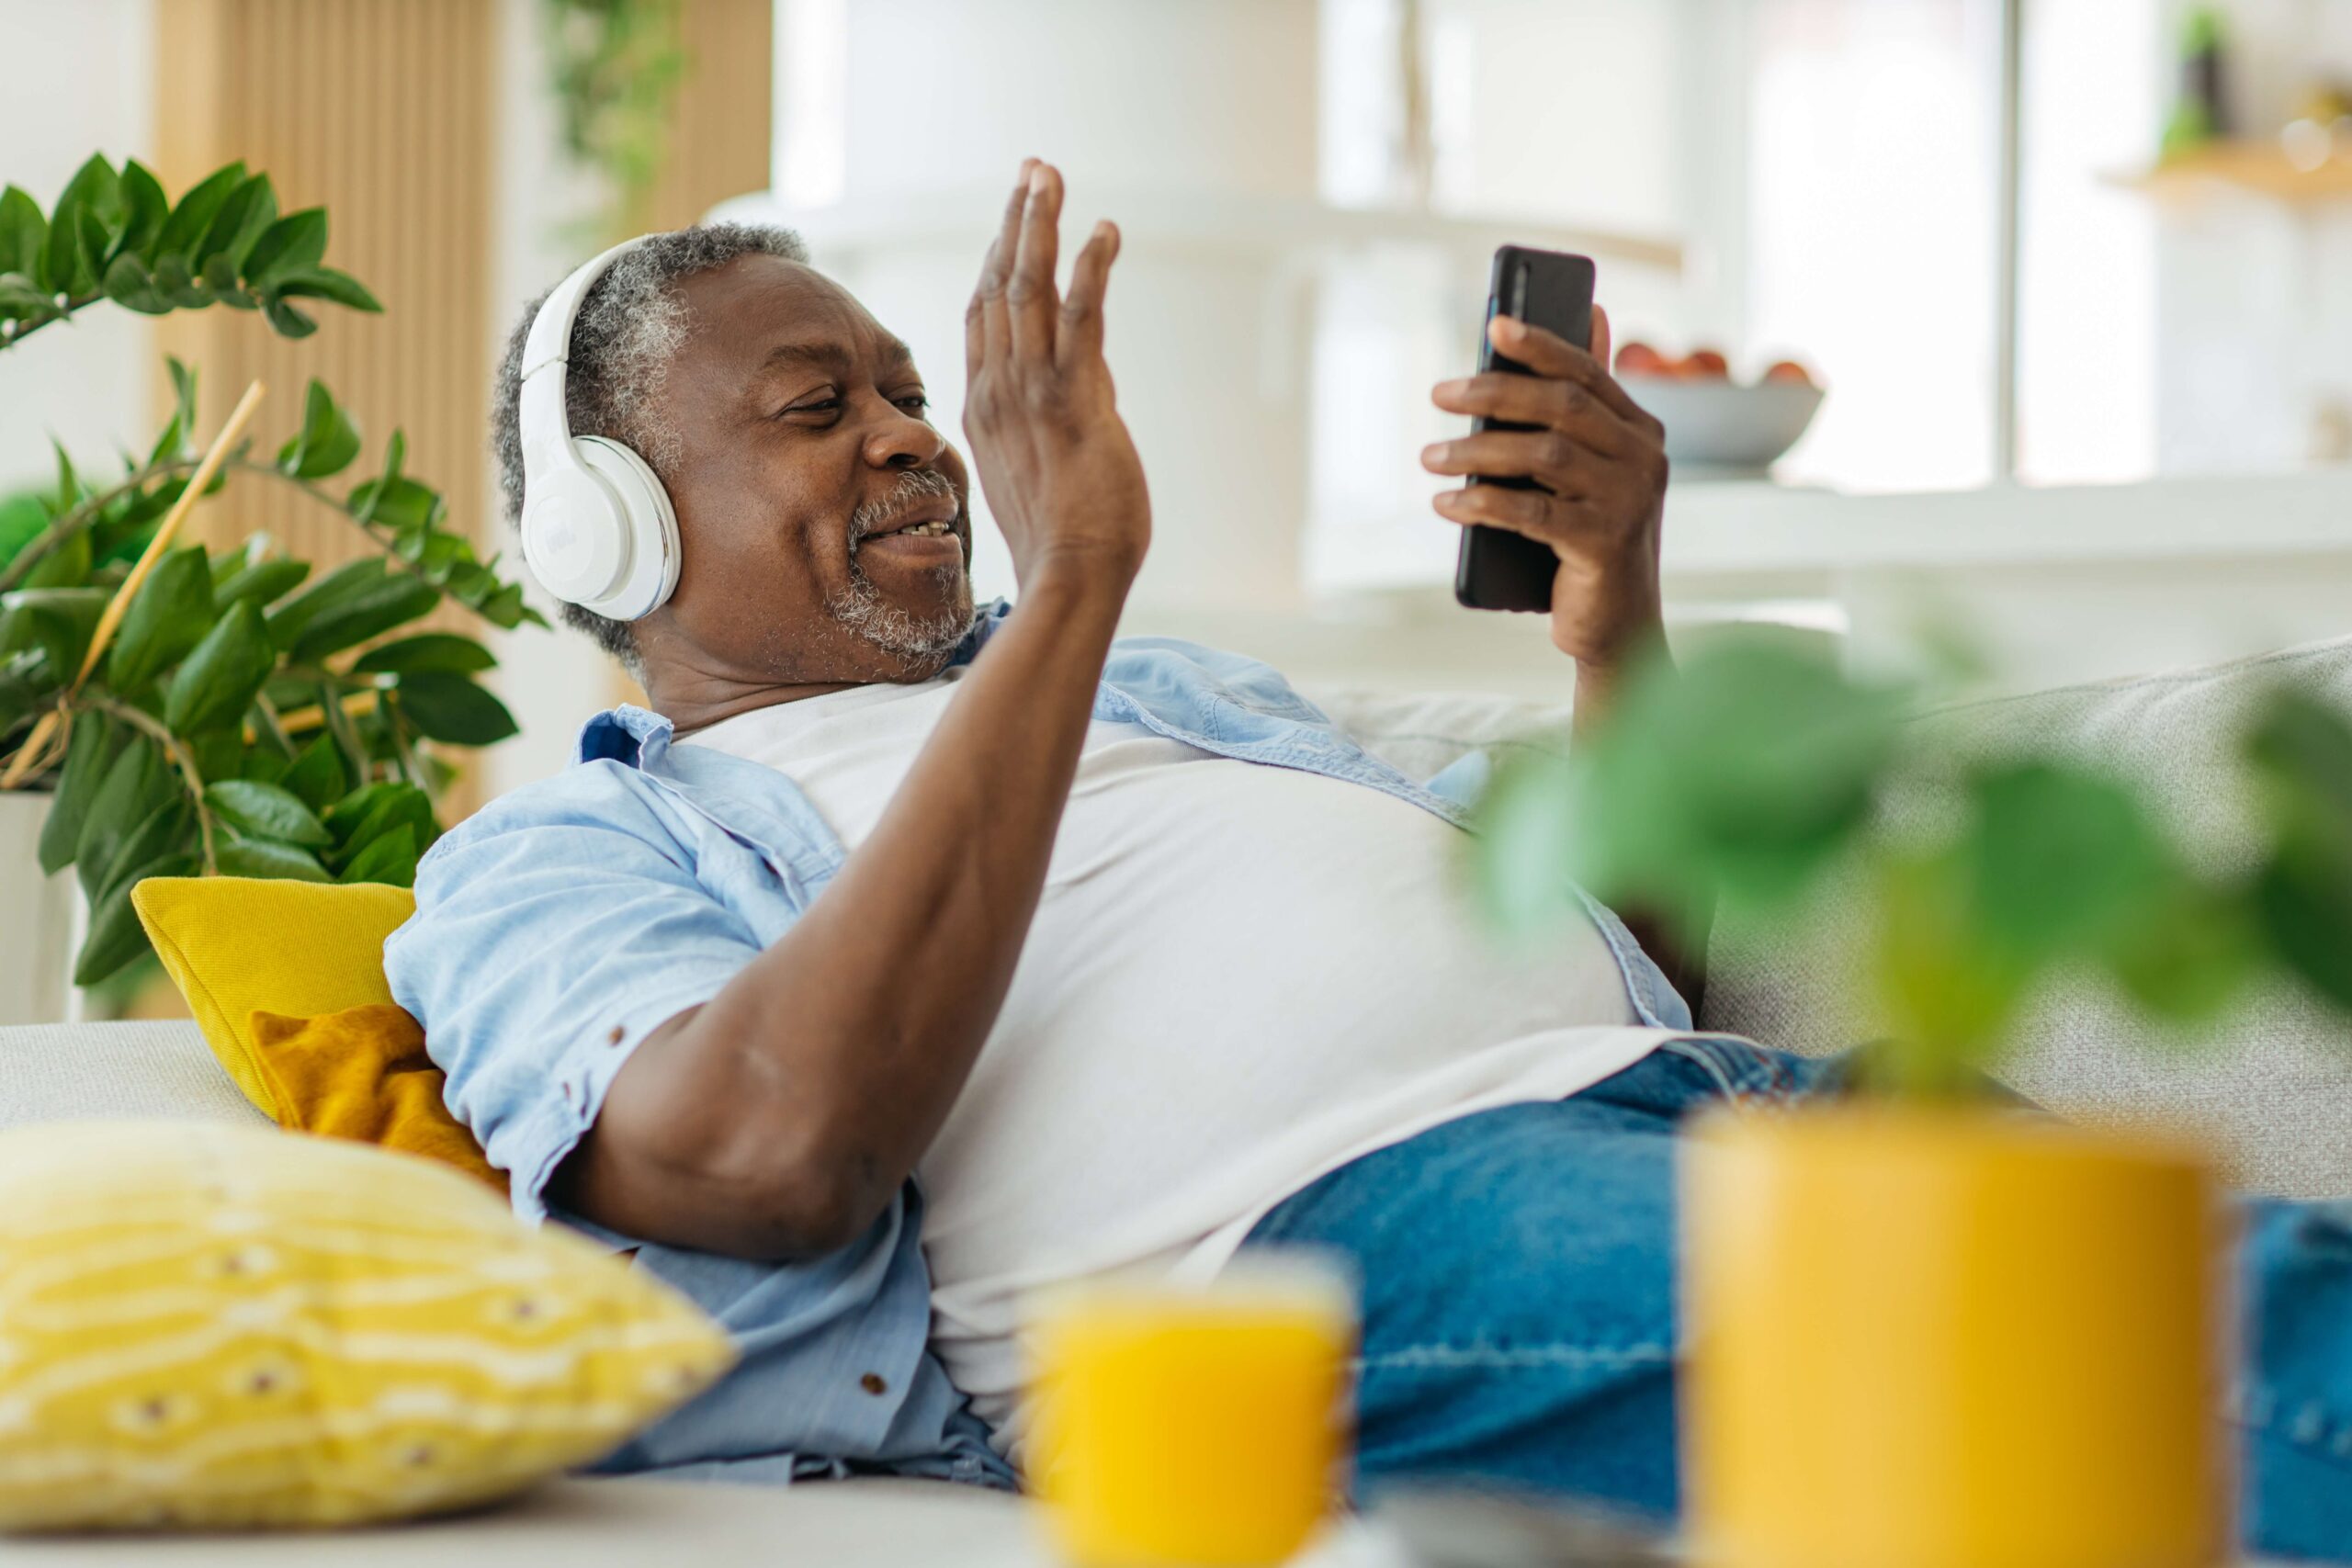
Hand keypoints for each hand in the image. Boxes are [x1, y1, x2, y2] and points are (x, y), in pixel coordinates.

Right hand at [963, 161, 1150, 594]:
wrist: (1069, 578)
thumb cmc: (1057, 544)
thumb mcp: (1030, 477)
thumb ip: (1037, 433)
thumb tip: (1067, 410)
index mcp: (984, 408)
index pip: (981, 317)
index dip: (994, 261)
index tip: (1010, 221)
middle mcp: (998, 391)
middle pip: (997, 286)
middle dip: (1014, 222)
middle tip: (1032, 169)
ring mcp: (1031, 394)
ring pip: (1027, 288)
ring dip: (1039, 224)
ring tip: (1048, 174)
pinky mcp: (1075, 401)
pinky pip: (1079, 320)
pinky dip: (1090, 270)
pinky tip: (1104, 232)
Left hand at [1422, 307, 1668, 664]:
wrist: (1619, 626)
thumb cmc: (1591, 541)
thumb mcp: (1588, 473)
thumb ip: (1583, 410)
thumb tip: (1593, 317)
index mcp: (1640, 431)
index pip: (1587, 372)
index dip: (1541, 345)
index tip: (1495, 325)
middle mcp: (1644, 458)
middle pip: (1561, 406)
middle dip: (1494, 393)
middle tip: (1439, 395)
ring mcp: (1628, 500)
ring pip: (1543, 455)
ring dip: (1476, 452)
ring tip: (1429, 456)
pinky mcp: (1604, 543)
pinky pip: (1531, 513)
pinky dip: (1482, 503)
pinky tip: (1447, 502)